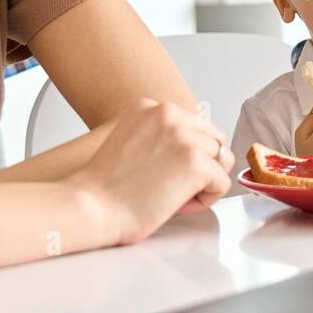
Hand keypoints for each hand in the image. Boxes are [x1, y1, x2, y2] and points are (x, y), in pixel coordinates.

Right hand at [68, 99, 232, 244]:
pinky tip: (177, 205)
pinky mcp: (196, 162)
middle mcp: (169, 113)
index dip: (185, 155)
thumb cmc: (105, 187)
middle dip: (200, 166)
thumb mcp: (131, 140)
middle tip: (171, 186)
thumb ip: (161, 134)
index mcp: (151, 106)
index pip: (196, 126)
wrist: (90, 207)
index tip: (163, 171)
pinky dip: (205, 200)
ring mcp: (184, 136)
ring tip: (173, 195)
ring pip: (221, 161)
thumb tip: (198, 146)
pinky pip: (221, 183)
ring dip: (203, 182)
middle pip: (214, 140)